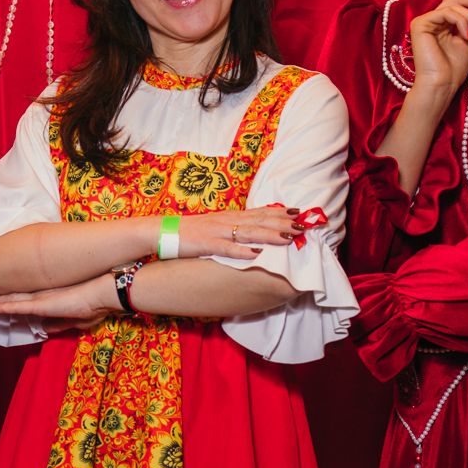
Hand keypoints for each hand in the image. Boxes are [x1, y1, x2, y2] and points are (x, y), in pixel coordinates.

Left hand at [0, 273, 118, 326]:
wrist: (105, 294)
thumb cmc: (97, 305)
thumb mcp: (78, 320)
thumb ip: (60, 324)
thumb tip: (46, 330)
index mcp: (52, 299)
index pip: (28, 300)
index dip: (13, 301)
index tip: (0, 302)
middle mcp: (44, 296)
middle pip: (17, 297)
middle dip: (1, 299)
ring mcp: (42, 298)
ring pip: (14, 300)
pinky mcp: (42, 304)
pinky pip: (18, 306)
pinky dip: (4, 307)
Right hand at [177, 206, 302, 258]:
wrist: (164, 231)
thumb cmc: (192, 232)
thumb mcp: (217, 226)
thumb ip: (236, 228)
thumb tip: (256, 235)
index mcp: (231, 216)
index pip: (261, 212)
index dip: (280, 212)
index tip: (299, 213)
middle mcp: (228, 221)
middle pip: (260, 220)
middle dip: (283, 223)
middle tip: (303, 225)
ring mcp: (218, 232)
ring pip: (249, 232)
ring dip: (270, 235)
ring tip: (288, 238)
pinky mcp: (207, 244)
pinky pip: (228, 248)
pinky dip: (243, 251)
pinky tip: (257, 254)